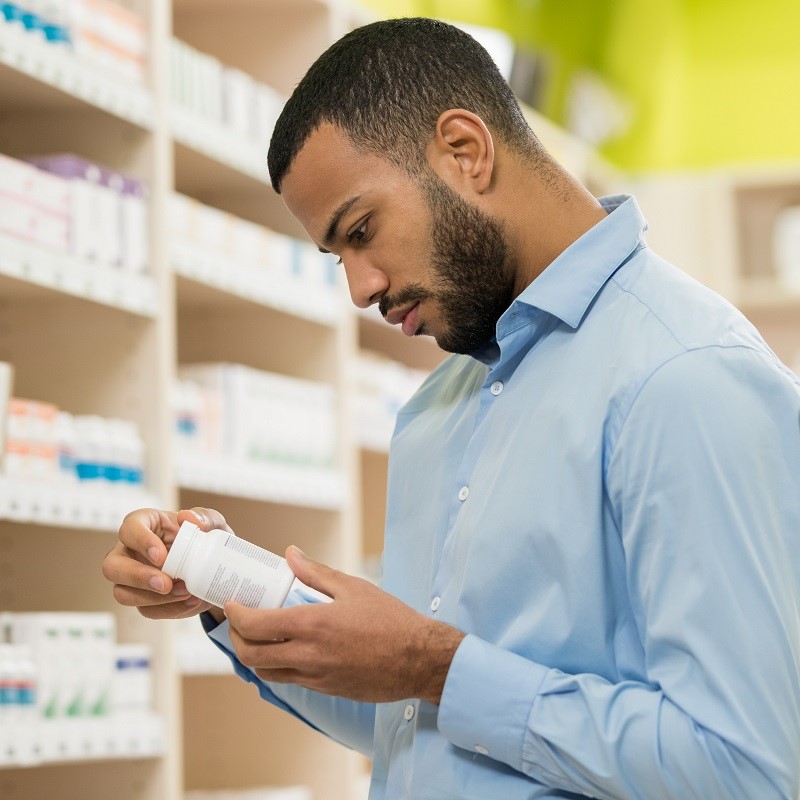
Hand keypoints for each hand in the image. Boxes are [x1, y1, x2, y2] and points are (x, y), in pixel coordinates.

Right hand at [102, 506, 231, 620]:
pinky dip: (170, 609)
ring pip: (123, 594)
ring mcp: (132, 578)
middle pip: (112, 567)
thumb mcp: (213, 524)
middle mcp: (130, 552)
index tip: (161, 556)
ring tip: (185, 592)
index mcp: (144, 525)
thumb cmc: (207, 538)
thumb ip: (205, 517)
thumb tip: (187, 517)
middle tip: (166, 583)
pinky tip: (190, 601)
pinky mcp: (143, 600)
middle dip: (137, 577)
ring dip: (153, 598)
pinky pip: (146, 610)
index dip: (141, 542)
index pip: (129, 529)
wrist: (216, 567)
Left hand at [224, 547, 465, 703]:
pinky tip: (286, 651)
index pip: (256, 625)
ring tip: (258, 637)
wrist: (418, 659)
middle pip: (251, 654)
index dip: (236, 614)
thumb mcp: (354, 587)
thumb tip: (290, 554)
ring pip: (266, 672)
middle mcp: (308, 654)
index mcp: (313, 624)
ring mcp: (316, 677)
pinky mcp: (326, 690)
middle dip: (236, 637)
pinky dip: (277, 666)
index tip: (232, 603)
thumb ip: (316, 572)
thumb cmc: (391, 620)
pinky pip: (289, 681)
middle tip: (238, 621)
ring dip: (253, 655)